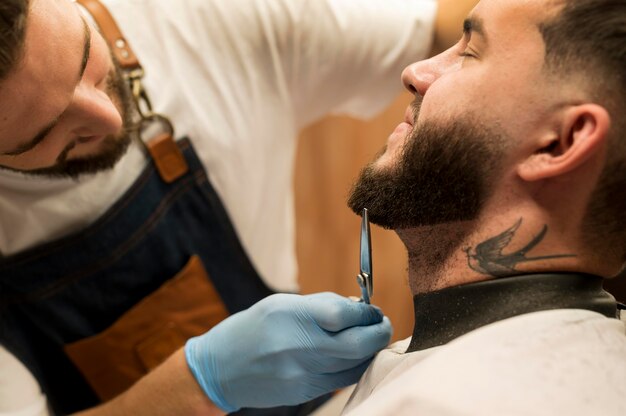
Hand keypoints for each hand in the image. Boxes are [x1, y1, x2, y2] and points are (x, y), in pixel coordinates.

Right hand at [184, 292, 391, 411]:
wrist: (219, 368)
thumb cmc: (252, 328)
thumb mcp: (282, 304)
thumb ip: (321, 305)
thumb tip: (358, 307)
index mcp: (291, 316)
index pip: (345, 314)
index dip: (367, 312)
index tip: (372, 309)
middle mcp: (297, 345)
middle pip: (358, 344)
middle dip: (379, 332)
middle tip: (382, 325)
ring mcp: (301, 373)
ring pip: (355, 365)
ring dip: (371, 351)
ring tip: (370, 339)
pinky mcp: (303, 392)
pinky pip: (341, 380)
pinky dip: (354, 366)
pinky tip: (353, 356)